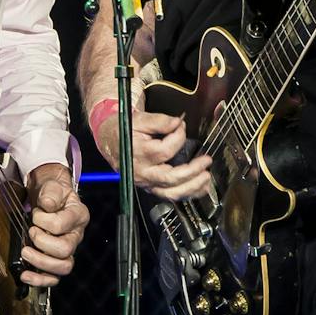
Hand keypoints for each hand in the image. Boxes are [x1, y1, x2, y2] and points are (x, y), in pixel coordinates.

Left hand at [19, 164, 89, 286]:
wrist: (50, 197)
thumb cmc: (53, 193)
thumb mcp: (53, 186)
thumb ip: (51, 193)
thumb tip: (47, 205)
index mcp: (78, 215)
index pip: (61, 225)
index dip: (44, 221)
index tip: (36, 214)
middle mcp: (76, 235)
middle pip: (65, 249)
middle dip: (42, 243)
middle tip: (31, 232)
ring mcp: (68, 250)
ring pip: (63, 267)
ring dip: (41, 262)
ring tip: (26, 252)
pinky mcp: (57, 261)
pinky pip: (54, 278)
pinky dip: (39, 279)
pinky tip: (25, 275)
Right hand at [93, 106, 211, 200]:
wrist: (110, 140)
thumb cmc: (124, 130)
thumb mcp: (139, 119)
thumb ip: (159, 121)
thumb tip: (178, 122)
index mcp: (138, 153)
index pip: (165, 150)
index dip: (178, 137)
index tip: (182, 127)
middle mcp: (141, 172)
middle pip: (170, 177)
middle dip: (192, 171)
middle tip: (205, 161)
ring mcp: (145, 182)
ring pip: (170, 192)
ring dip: (191, 187)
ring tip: (206, 178)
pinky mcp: (149, 186)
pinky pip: (168, 195)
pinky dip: (186, 193)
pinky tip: (199, 188)